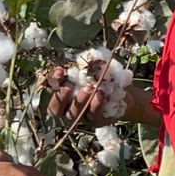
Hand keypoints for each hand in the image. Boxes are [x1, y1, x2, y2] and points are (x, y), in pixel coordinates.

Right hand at [45, 66, 160, 127]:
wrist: (122, 93)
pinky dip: (96, 105)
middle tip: (69, 85)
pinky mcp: (95, 121)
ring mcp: (80, 116)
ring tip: (88, 88)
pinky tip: (100, 95)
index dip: (53, 81)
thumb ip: (87, 63)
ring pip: (73, 114)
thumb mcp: (94, 68)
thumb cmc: (102, 78)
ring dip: (79, 101)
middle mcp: (67, 107)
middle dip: (61, 96)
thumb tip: (88, 55)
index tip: (60, 70)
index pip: (52, 88)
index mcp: (63, 92)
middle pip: (55, 109)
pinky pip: (93, 115)